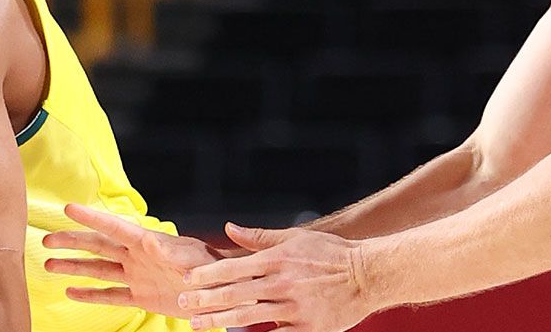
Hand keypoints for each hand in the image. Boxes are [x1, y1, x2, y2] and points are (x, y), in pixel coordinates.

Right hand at [42, 203, 233, 318]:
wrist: (226, 290)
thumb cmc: (214, 267)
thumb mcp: (195, 258)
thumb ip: (172, 252)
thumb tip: (148, 243)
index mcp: (148, 242)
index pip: (114, 227)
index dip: (91, 218)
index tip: (68, 208)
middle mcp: (137, 257)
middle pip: (98, 246)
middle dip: (71, 242)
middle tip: (46, 238)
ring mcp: (137, 276)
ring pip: (98, 270)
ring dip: (73, 267)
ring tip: (48, 265)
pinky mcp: (142, 297)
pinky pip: (111, 296)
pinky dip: (91, 295)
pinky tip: (70, 293)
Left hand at [179, 224, 374, 331]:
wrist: (369, 274)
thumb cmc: (330, 253)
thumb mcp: (294, 237)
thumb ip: (259, 237)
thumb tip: (228, 228)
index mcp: (275, 260)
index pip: (232, 268)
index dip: (206, 275)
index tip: (186, 280)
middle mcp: (281, 284)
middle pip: (234, 294)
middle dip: (204, 301)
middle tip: (182, 307)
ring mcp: (294, 308)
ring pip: (248, 317)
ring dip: (219, 321)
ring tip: (197, 326)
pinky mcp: (308, 328)